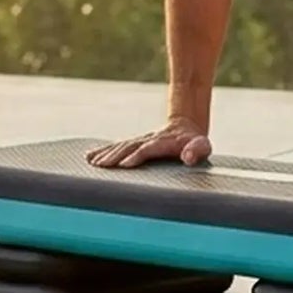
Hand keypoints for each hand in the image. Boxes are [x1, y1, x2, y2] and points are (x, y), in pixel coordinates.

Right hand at [86, 126, 212, 170]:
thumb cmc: (196, 142)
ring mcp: (141, 140)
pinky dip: (103, 150)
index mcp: (164, 142)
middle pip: (129, 146)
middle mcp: (149, 140)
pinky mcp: (135, 143)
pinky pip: (117, 146)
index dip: (136, 156)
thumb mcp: (202, 146)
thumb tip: (189, 157)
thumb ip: (197, 151)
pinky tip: (90, 156)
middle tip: (101, 166)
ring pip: (121, 145)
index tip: (124, 165)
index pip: (147, 149)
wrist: (187, 126)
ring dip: (106, 153)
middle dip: (115, 156)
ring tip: (92, 162)